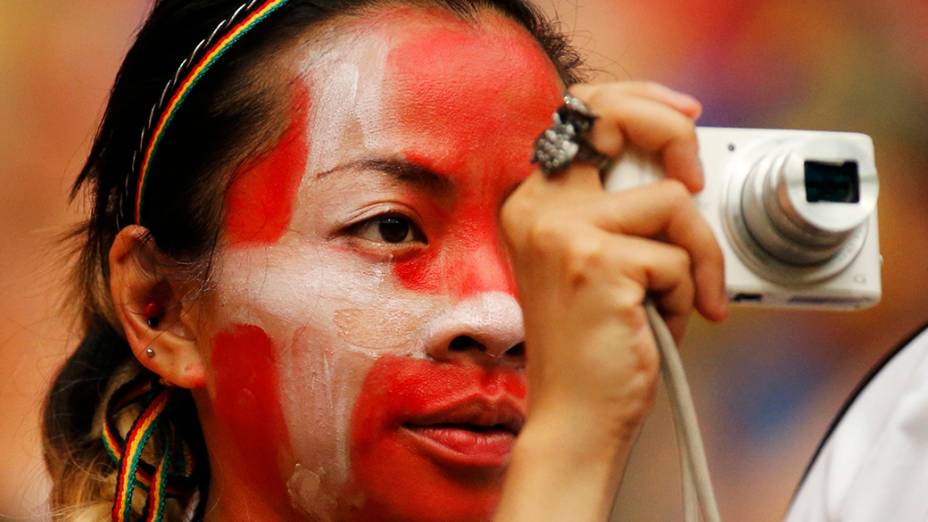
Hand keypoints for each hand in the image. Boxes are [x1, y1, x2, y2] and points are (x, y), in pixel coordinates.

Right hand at [495, 82, 727, 521]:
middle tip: (697, 183)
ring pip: (672, 201)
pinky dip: (690, 293)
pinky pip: (679, 255)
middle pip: (620, 120)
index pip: (582, 113)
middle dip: (678, 139)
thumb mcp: (597, 263)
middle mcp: (537, 209)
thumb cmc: (593, 347)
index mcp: (534, 205)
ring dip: (694, 256)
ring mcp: (563, 233)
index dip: (639, 103)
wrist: (575, 417)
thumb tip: (683, 173)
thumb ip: (622, 211)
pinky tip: (662, 322)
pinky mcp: (598, 263)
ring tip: (678, 298)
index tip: (683, 116)